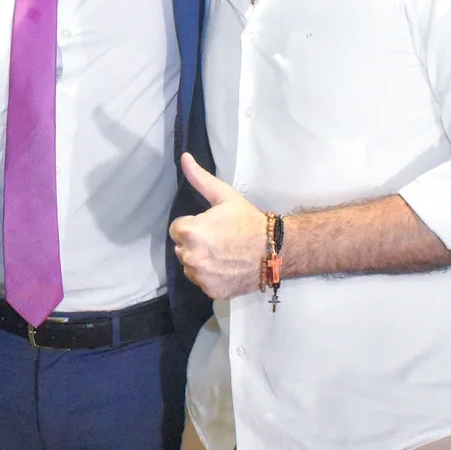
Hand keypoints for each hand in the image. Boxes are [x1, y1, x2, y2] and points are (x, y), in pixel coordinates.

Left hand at [168, 153, 265, 299]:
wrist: (274, 249)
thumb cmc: (248, 220)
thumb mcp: (224, 196)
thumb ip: (200, 178)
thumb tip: (184, 158)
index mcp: (189, 232)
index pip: (176, 229)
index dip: (193, 226)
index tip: (211, 226)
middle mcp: (190, 257)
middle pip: (181, 249)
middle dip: (195, 244)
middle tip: (219, 240)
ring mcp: (201, 277)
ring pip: (190, 267)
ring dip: (201, 261)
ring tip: (223, 254)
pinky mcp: (211, 291)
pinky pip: (202, 282)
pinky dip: (211, 277)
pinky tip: (227, 268)